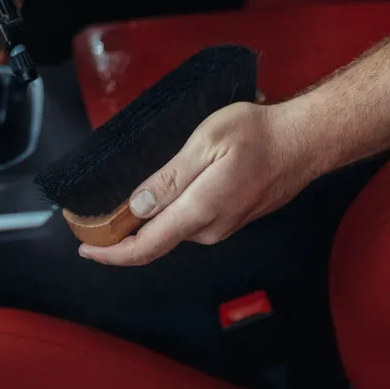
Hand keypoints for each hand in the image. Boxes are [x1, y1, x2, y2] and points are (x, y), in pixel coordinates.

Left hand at [79, 102, 318, 265]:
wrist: (303, 141)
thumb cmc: (258, 134)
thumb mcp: (205, 144)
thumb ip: (169, 180)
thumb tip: (137, 208)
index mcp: (199, 211)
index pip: (146, 247)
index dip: (111, 253)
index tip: (85, 248)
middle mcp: (210, 229)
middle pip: (156, 239)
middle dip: (124, 232)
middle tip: (98, 215)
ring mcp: (223, 226)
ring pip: (173, 228)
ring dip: (148, 220)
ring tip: (129, 199)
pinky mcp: (231, 219)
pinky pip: (191, 221)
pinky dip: (169, 214)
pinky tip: (165, 193)